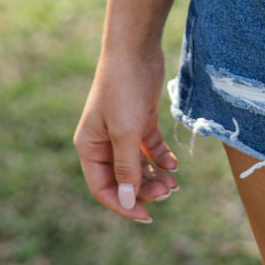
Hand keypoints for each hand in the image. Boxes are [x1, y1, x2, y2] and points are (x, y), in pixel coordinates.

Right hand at [74, 46, 178, 223]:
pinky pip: (148, 148)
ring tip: (174, 184)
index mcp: (89, 147)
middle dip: (144, 189)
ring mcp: (123, 130)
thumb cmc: (124, 88)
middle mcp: (104, 142)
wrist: (136, 48)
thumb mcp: (125, 132)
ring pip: (137, 165)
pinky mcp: (140, 119)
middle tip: (168, 192)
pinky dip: (160, 158)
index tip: (147, 215)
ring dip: (154, 176)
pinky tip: (174, 165)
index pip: (103, 187)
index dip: (123, 204)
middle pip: (123, 178)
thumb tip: (127, 200)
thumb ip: (126, 167)